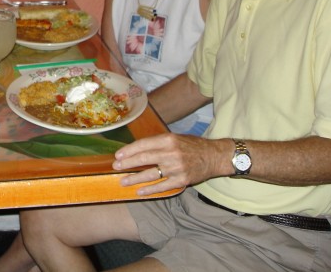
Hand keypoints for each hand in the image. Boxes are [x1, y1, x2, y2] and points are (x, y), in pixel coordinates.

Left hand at [111, 134, 230, 195]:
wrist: (214, 156)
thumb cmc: (191, 146)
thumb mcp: (174, 138)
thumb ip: (157, 143)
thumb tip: (135, 150)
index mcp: (168, 139)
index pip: (143, 144)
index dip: (129, 150)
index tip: (118, 155)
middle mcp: (172, 153)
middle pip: (144, 159)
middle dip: (128, 164)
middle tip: (116, 167)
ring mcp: (177, 168)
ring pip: (151, 174)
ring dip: (135, 179)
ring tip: (123, 181)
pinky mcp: (182, 180)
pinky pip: (162, 186)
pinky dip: (150, 190)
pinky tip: (139, 192)